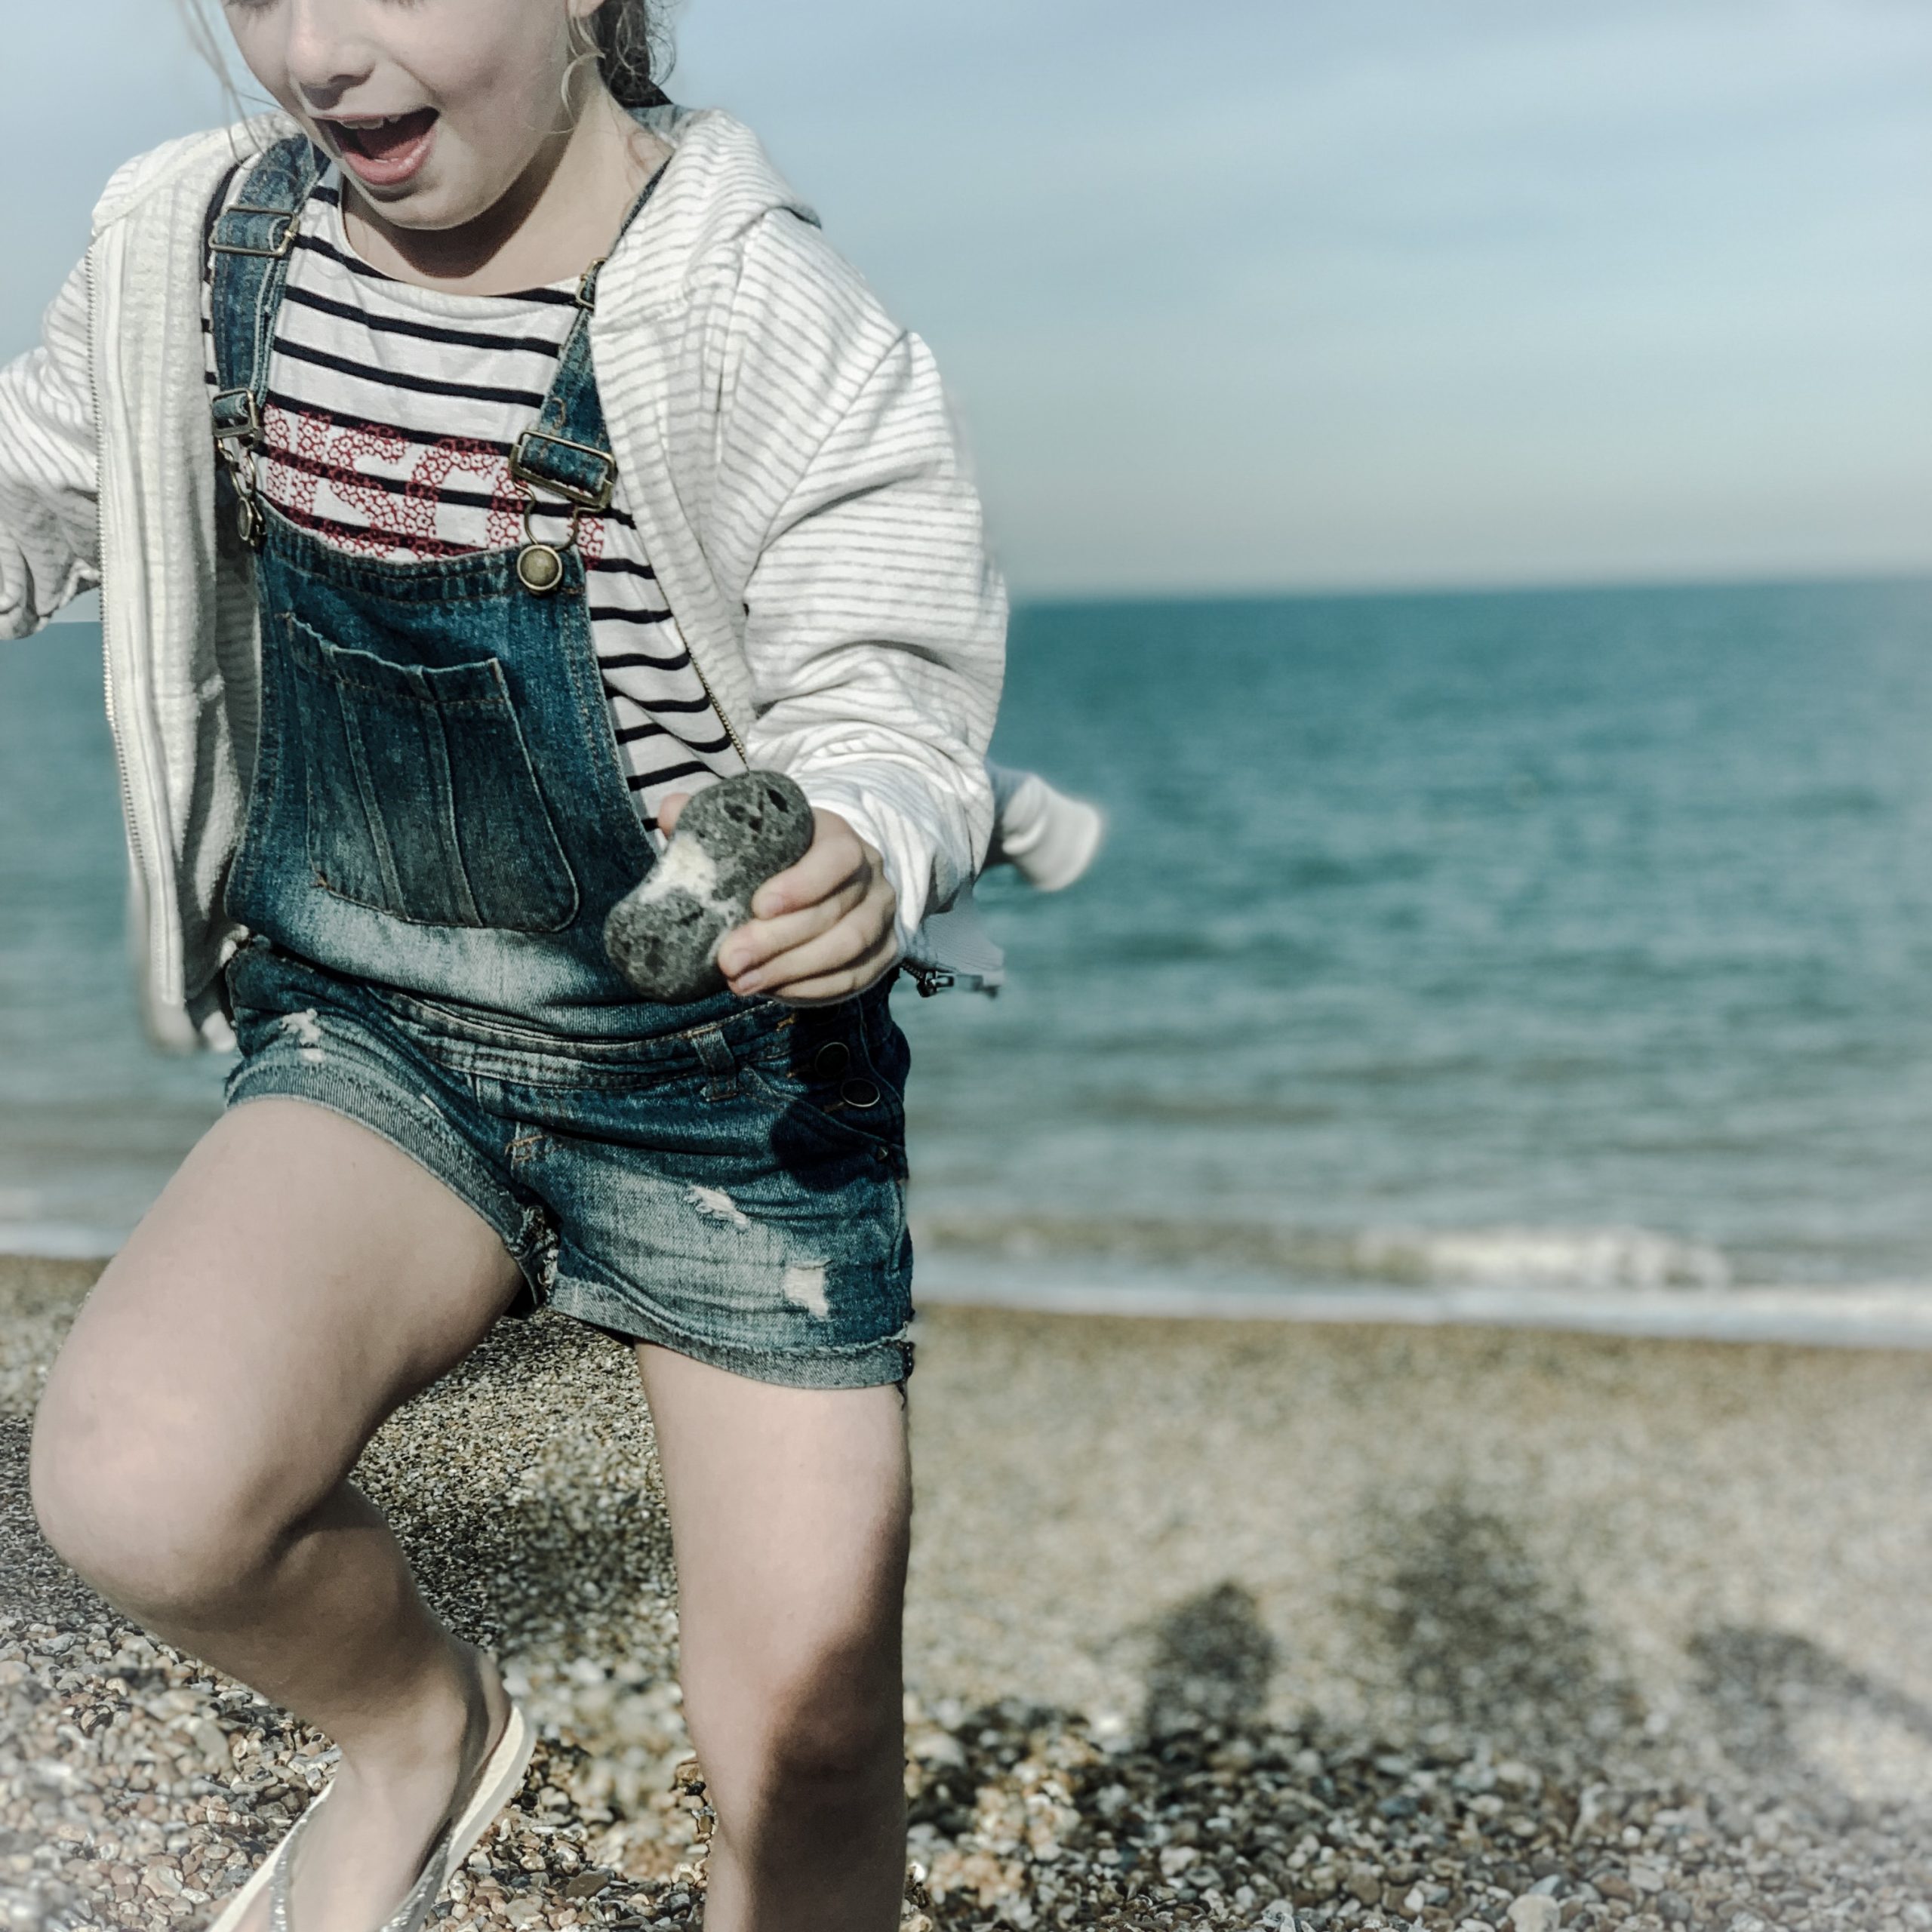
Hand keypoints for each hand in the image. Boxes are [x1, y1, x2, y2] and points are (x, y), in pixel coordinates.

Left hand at [657, 795, 900, 1005]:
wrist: (830, 875)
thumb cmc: (779, 854)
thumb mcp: (751, 830)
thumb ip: (711, 818)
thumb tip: (669, 811)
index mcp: (839, 837)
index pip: (836, 859)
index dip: (802, 885)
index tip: (757, 906)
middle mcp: (870, 876)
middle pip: (833, 912)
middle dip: (777, 941)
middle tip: (729, 961)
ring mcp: (880, 916)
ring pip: (846, 949)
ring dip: (791, 970)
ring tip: (742, 983)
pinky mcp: (882, 952)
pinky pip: (853, 977)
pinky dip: (812, 989)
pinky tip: (773, 990)